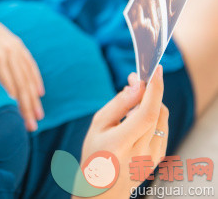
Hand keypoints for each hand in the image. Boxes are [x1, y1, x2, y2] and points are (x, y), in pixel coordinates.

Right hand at [78, 65, 167, 198]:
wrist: (102, 189)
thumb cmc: (95, 154)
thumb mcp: (98, 125)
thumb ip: (118, 104)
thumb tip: (136, 85)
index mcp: (121, 144)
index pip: (146, 113)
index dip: (154, 90)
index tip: (155, 70)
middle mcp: (141, 153)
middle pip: (157, 112)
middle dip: (149, 91)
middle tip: (134, 79)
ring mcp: (153, 157)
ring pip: (162, 119)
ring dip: (151, 103)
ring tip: (133, 99)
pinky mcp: (159, 158)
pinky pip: (162, 128)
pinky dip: (152, 116)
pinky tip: (137, 117)